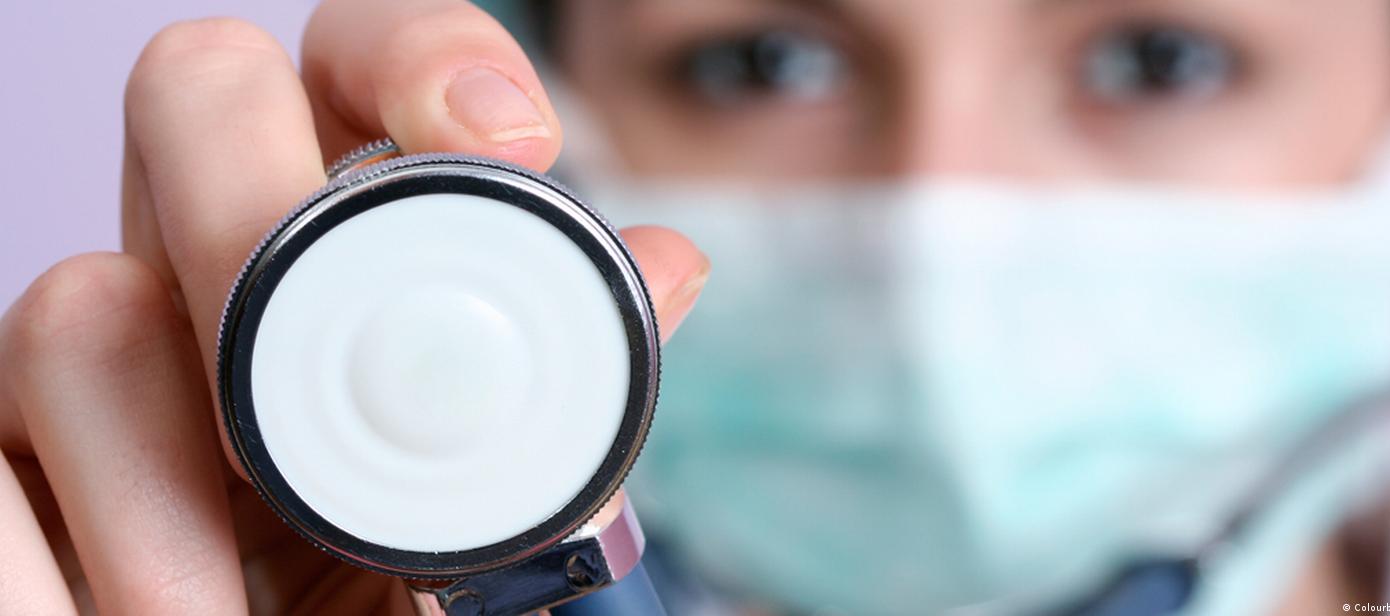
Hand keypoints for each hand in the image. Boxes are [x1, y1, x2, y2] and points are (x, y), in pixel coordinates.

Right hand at [0, 1, 708, 612]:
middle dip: (259, 221)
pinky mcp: (3, 476)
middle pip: (194, 100)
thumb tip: (669, 263)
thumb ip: (565, 407)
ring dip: (173, 502)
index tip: (508, 137)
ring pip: (76, 307)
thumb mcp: (496, 524)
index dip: (417, 56)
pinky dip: (66, 572)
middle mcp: (205, 282)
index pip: (349, 76)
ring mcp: (81, 372)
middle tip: (325, 399)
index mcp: (339, 271)